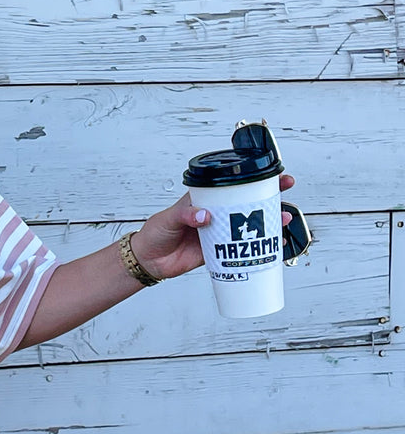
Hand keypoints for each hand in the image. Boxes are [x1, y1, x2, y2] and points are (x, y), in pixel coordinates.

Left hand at [130, 174, 295, 281]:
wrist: (149, 260)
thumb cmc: (154, 234)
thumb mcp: (168, 219)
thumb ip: (185, 215)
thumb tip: (204, 216)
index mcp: (202, 200)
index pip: (228, 184)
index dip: (248, 178)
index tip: (266, 172)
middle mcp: (213, 214)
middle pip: (244, 202)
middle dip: (267, 196)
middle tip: (284, 189)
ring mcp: (218, 233)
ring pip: (248, 225)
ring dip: (268, 222)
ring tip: (285, 217)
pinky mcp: (219, 252)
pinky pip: (243, 250)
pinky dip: (258, 249)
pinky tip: (273, 246)